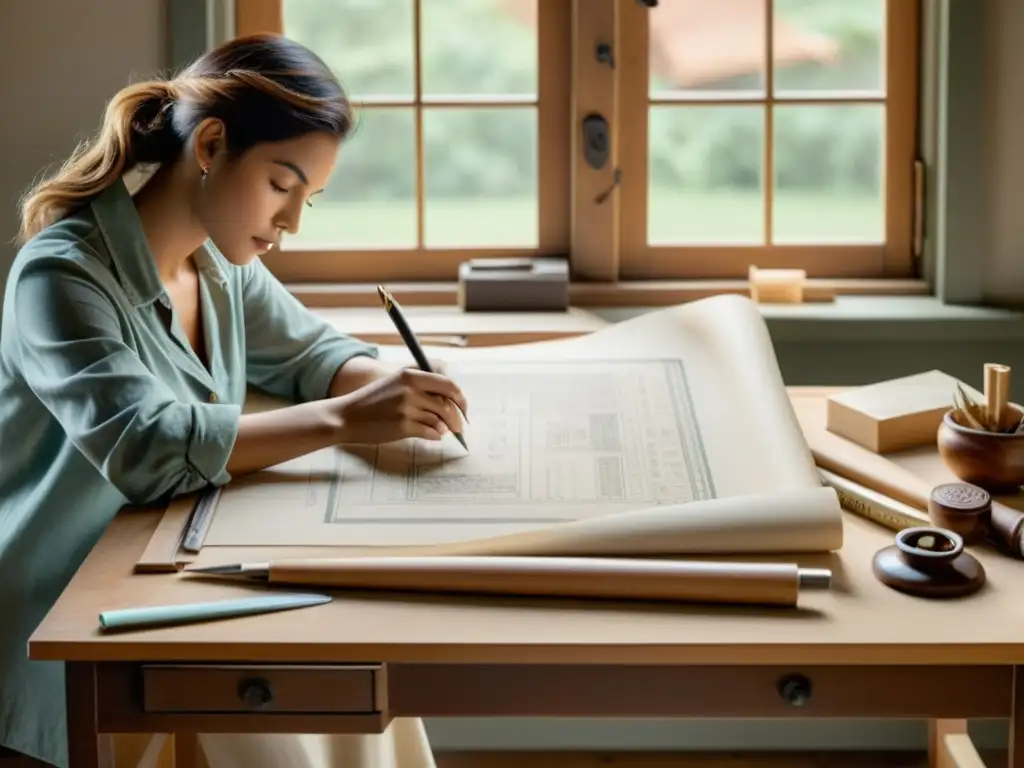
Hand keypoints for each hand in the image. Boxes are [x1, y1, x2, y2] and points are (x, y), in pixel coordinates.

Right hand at [332, 367, 467, 443]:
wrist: (347, 416)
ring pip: (440, 420)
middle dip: (457, 418)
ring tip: (442, 430)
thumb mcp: (395, 384)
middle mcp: (411, 390)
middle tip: (459, 427)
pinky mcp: (403, 426)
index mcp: (410, 375)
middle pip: (447, 405)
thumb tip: (450, 402)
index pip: (448, 384)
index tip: (464, 409)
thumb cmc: (372, 402)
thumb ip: (421, 388)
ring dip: (444, 428)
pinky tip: (431, 435)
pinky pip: (431, 433)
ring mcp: (407, 408)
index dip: (461, 399)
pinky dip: (435, 436)